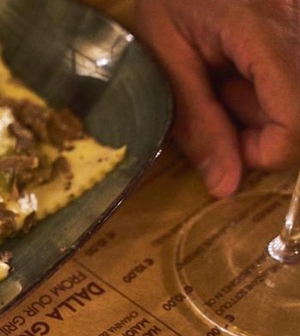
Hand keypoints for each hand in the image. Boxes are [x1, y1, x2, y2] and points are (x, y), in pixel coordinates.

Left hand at [135, 0, 299, 196]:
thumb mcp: (166, 57)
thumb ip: (197, 121)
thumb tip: (225, 187)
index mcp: (263, 30)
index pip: (296, 118)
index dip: (262, 151)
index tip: (224, 144)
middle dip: (259, 128)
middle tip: (216, 95)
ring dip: (264, 109)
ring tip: (226, 78)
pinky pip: (296, 85)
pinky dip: (270, 93)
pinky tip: (243, 73)